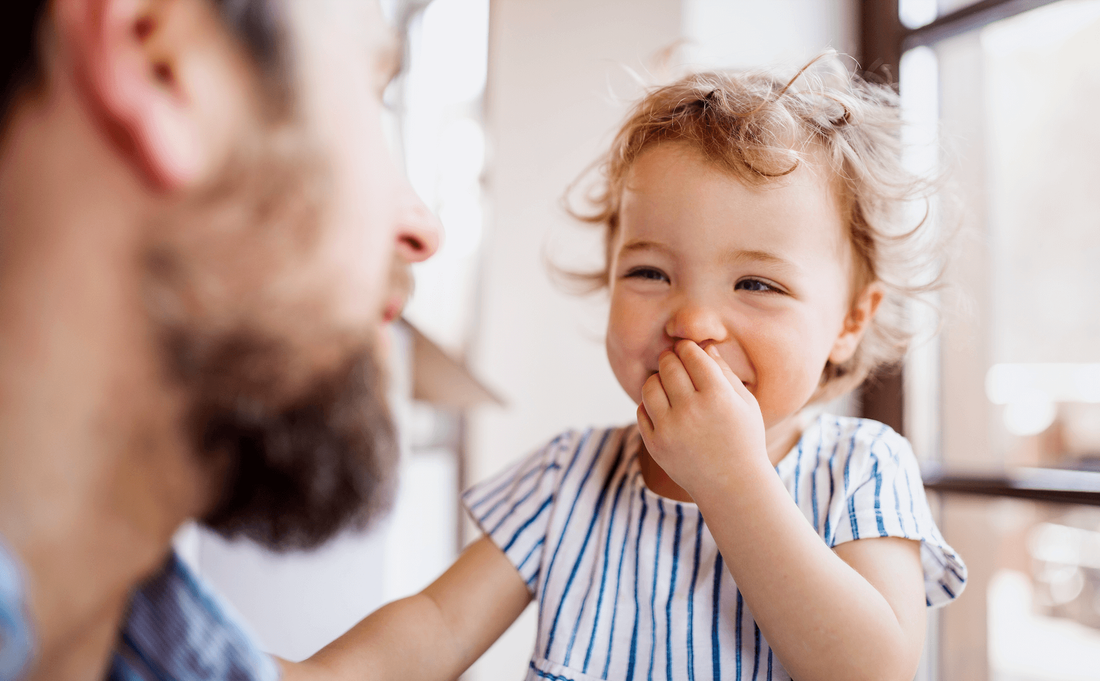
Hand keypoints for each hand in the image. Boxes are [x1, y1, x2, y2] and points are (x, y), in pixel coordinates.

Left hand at [636, 340, 767, 497]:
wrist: (732, 486)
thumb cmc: (744, 439)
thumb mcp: (746, 404)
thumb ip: (725, 372)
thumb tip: (704, 347)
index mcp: (718, 396)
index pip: (691, 355)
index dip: (688, 348)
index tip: (688, 350)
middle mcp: (691, 411)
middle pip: (668, 366)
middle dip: (670, 358)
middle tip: (673, 359)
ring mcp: (670, 429)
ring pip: (649, 386)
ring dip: (657, 379)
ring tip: (667, 382)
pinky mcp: (655, 444)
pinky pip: (641, 410)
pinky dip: (649, 404)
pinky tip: (663, 406)